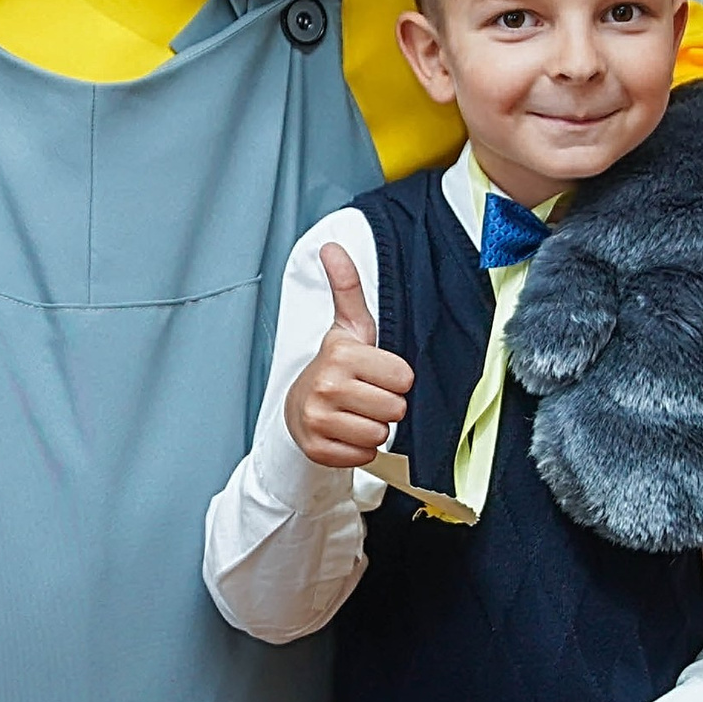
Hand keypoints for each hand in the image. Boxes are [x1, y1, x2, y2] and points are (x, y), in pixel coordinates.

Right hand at [285, 242, 415, 469]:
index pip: (404, 378)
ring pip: (380, 434)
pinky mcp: (318, 448)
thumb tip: (331, 246)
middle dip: (386, 405)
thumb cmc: (335, 366)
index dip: (395, 378)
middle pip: (395, 409)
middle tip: (366, 395)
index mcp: (341, 354)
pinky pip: (364, 455)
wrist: (299, 406)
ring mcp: (319, 419)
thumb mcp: (348, 327)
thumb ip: (347, 286)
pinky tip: (346, 432)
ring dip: (374, 427)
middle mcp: (327, 386)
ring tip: (356, 413)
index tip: (376, 373)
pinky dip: (359, 449)